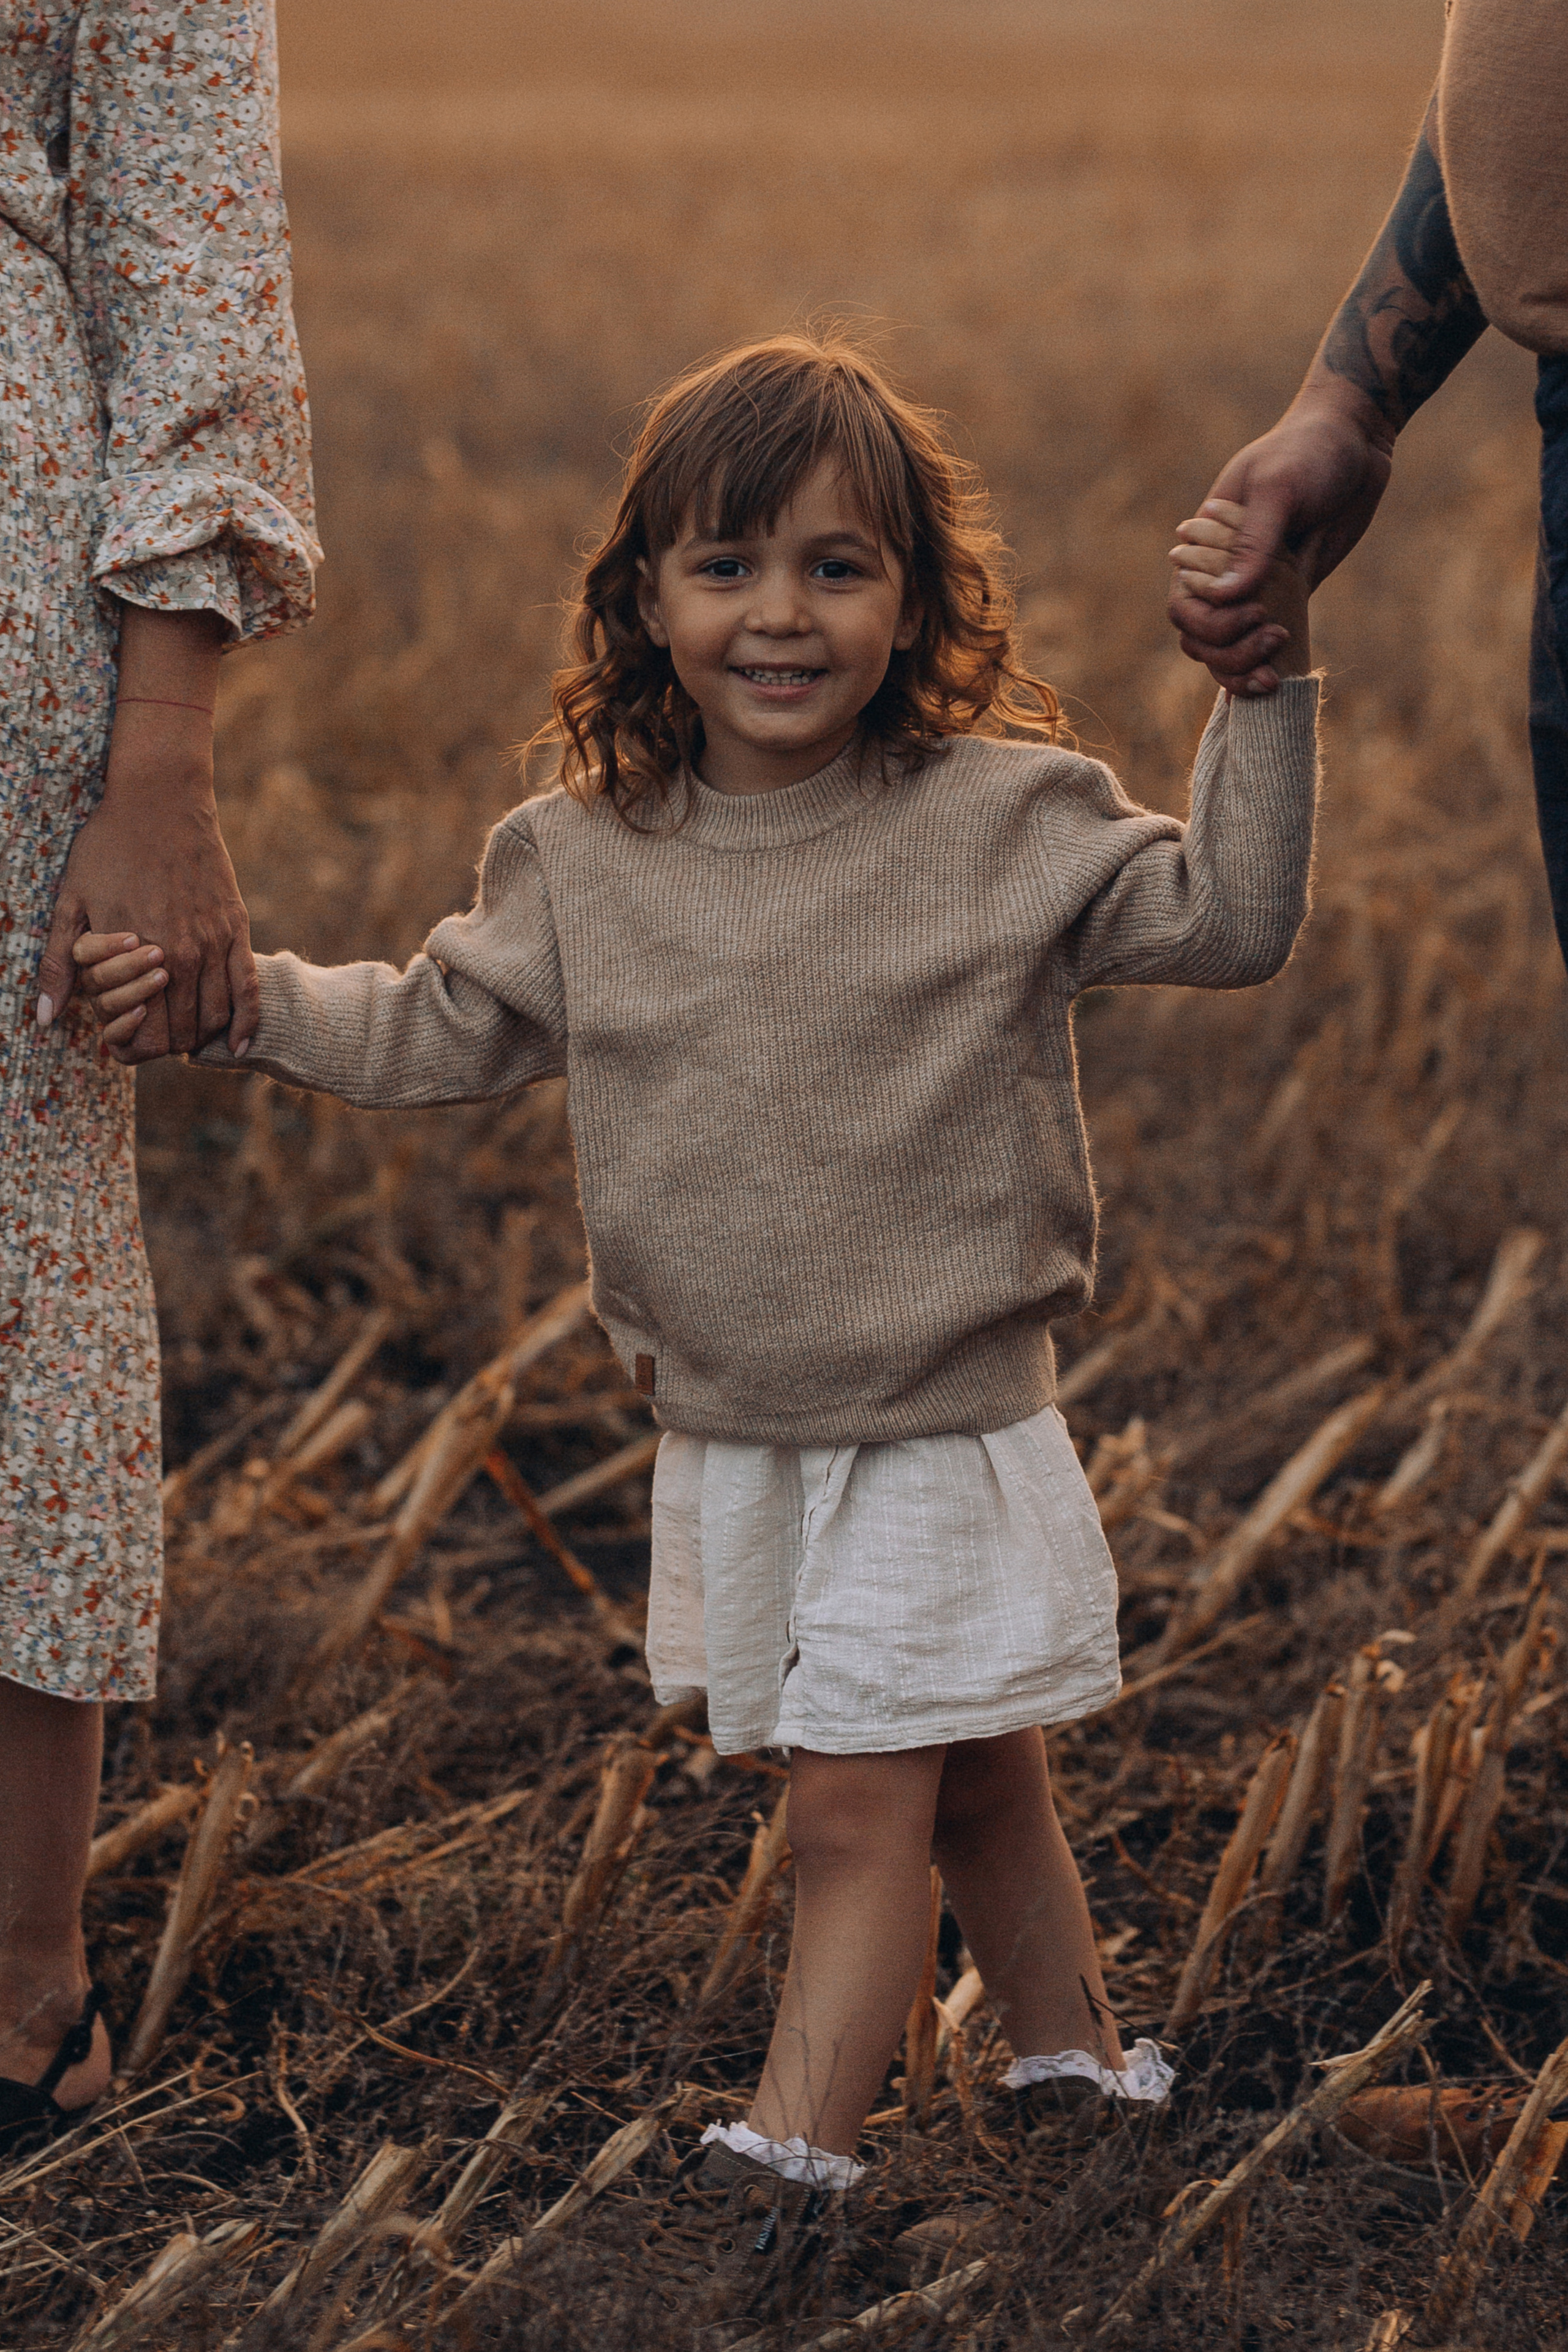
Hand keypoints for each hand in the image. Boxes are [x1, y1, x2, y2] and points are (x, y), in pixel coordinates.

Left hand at [34, 606, 257, 1060]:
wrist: (159, 798)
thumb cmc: (108, 845)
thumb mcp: (70, 901)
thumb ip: (59, 963)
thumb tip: (46, 1018)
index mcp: (136, 953)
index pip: (142, 1031)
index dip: (129, 1049)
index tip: (120, 1045)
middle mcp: (180, 954)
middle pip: (179, 1031)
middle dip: (161, 1044)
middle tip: (147, 1035)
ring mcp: (213, 941)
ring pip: (213, 1016)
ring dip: (197, 1035)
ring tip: (180, 1033)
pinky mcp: (236, 927)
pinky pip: (248, 988)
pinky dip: (244, 1023)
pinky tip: (236, 1045)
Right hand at [1167, 385, 1391, 692]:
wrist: (1353, 441)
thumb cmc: (1308, 451)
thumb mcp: (1279, 489)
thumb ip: (1252, 544)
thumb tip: (1226, 597)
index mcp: (1204, 546)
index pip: (1184, 605)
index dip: (1210, 623)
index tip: (1255, 609)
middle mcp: (1221, 573)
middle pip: (1200, 639)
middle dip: (1228, 653)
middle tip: (1273, 635)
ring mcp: (1254, 589)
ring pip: (1224, 652)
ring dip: (1242, 670)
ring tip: (1276, 669)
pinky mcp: (1287, 599)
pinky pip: (1262, 646)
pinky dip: (1263, 670)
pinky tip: (1278, 684)